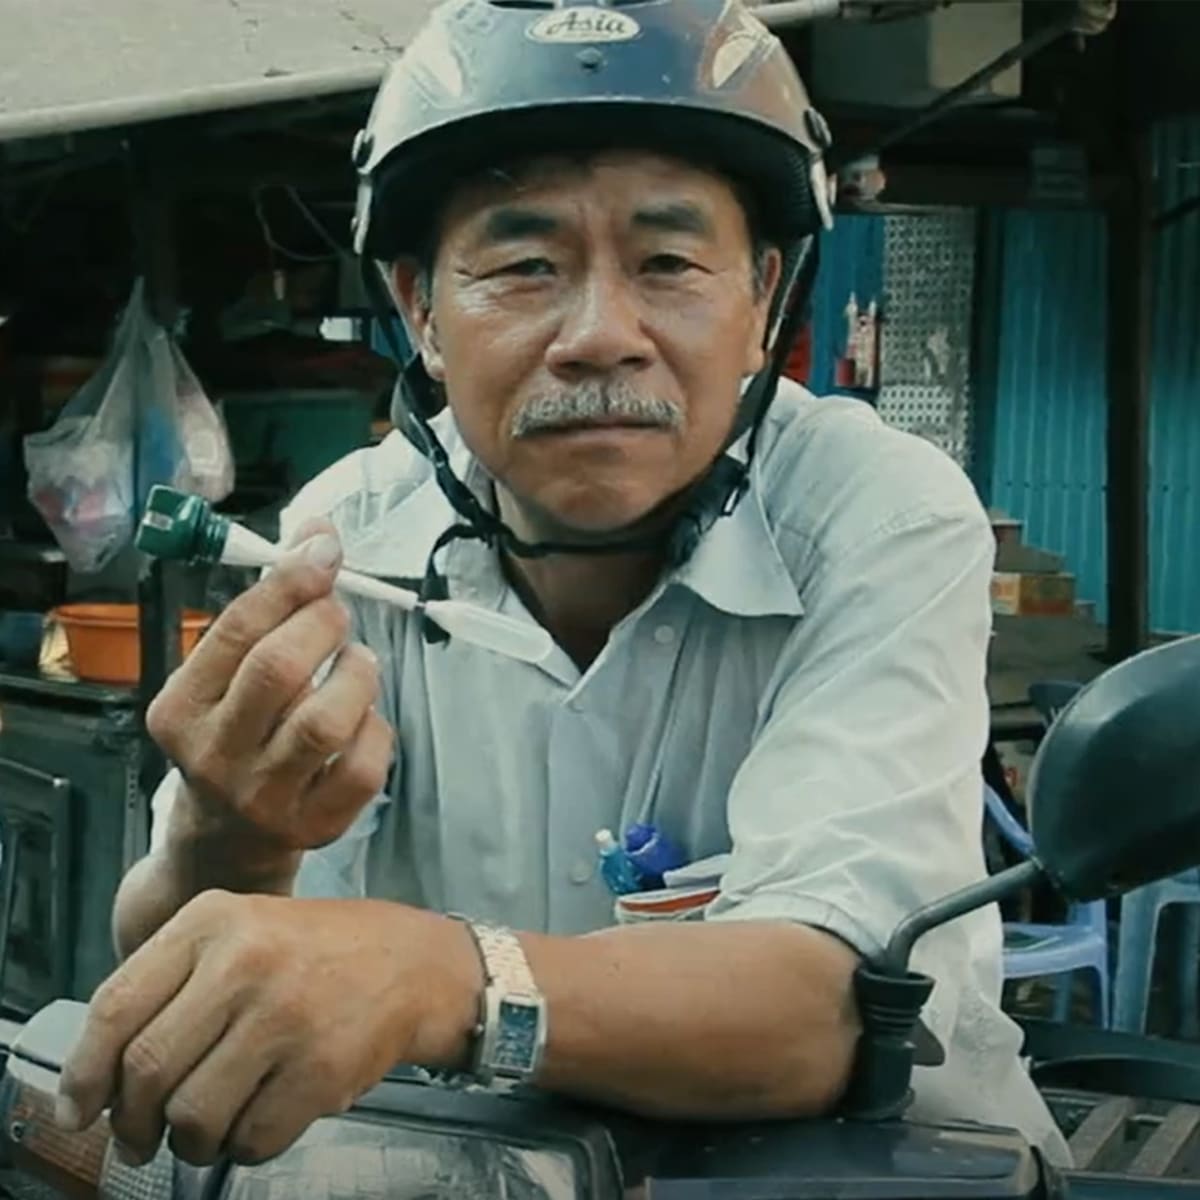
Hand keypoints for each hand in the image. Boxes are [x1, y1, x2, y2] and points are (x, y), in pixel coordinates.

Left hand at [57, 891, 481, 1165]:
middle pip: (146, 1070)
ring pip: (192, 1115)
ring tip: (210, 1127)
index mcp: (213, 921)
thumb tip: (98, 1076)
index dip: (83, 1073)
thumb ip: (174, 983)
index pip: (116, 1008)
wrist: (415, 963)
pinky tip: (262, 1117)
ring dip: (191, 1141)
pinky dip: (246, 1145)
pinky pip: (251, 1138)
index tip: (77, 1110)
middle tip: (141, 1136)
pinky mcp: (321, 1066)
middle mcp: (245, 961)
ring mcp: (285, 1015)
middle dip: (133, 1121)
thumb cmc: (319, 952)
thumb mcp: (242, 931)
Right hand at [146, 521, 393, 860]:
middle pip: (277, 670)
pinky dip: (376, 728)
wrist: (226, 840)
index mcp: (180, 709)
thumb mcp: (227, 672)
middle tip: (337, 613)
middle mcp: (214, 755)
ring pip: (325, 722)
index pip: (235, 632)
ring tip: (357, 663)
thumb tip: (318, 532)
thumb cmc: (235, 732)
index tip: (323, 551)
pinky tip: (364, 718)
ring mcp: (265, 796)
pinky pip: (362, 767)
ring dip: (356, 674)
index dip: (288, 582)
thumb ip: (268, 604)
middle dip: (322, 622)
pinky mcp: (314, 825)